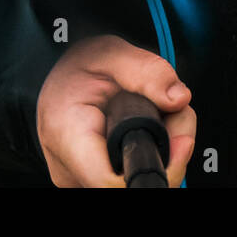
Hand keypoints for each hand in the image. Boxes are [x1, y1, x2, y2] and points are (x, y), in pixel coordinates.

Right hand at [36, 35, 195, 187]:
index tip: (182, 141)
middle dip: (169, 154)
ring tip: (163, 116)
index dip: (159, 168)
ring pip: (134, 183)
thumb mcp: (112, 53)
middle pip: (132, 183)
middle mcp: (70, 168)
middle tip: (177, 115)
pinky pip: (129, 179)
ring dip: (163, 154)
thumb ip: (147, 72)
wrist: (54, 73)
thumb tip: (179, 99)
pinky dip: (152, 158)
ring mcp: (79, 179)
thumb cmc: (78, 65)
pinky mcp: (90, 181)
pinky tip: (153, 131)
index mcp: (68, 135)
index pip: (113, 183)